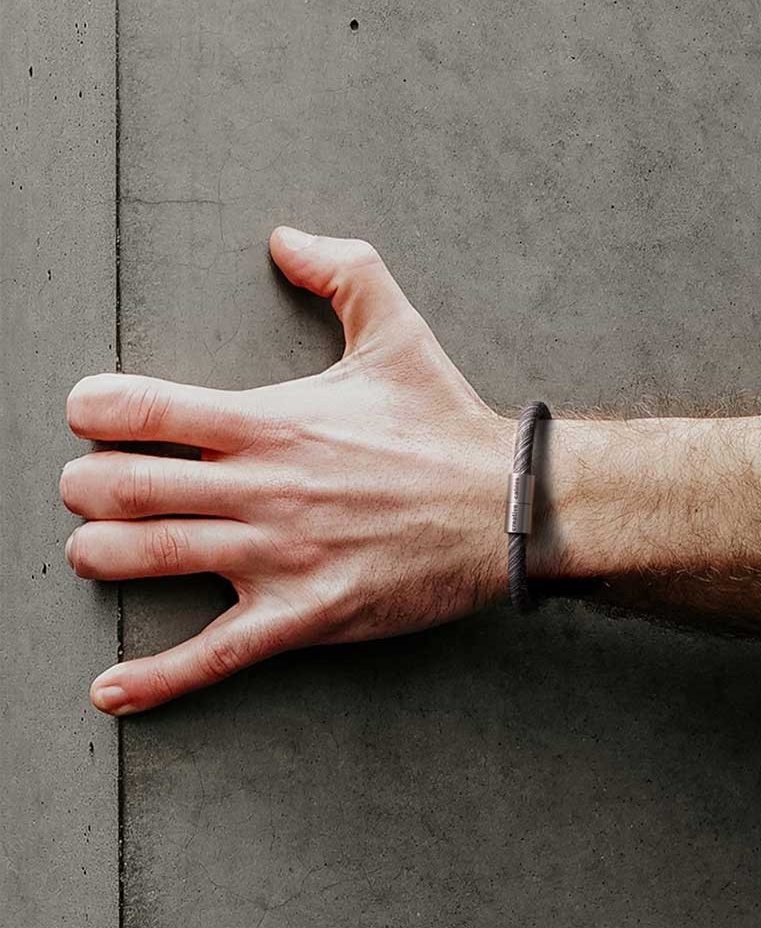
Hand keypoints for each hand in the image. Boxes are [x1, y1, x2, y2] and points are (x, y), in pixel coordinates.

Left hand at [61, 229, 513, 715]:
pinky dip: (155, 678)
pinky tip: (112, 690)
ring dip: (100, 555)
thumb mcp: (398, 331)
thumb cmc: (447, 425)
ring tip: (98, 549)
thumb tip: (284, 237)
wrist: (507, 506)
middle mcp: (261, 488)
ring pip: (146, 558)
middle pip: (120, 488)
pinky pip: (214, 655)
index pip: (141, 408)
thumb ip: (342, 270)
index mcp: (271, 421)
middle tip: (92, 487)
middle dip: (85, 487)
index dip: (94, 409)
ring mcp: (278, 556)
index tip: (91, 414)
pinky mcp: (304, 614)